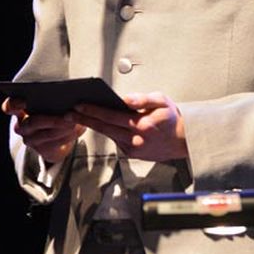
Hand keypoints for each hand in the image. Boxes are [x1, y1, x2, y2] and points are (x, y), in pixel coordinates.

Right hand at [3, 97, 84, 162]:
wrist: (57, 135)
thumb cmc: (53, 111)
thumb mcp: (51, 103)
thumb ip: (53, 98)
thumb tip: (69, 95)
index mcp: (19, 110)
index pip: (10, 107)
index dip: (14, 104)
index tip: (25, 101)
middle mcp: (21, 126)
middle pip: (31, 123)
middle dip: (50, 120)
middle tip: (66, 115)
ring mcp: (30, 140)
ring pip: (46, 135)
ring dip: (62, 128)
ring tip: (75, 122)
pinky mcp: (43, 150)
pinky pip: (55, 143)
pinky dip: (68, 135)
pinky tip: (77, 129)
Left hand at [70, 92, 186, 160]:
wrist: (185, 141)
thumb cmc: (172, 118)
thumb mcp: (161, 101)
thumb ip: (142, 99)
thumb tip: (124, 99)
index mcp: (142, 124)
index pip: (111, 116)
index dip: (93, 111)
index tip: (78, 106)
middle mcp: (135, 139)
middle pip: (104, 128)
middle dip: (84, 120)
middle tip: (68, 114)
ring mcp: (133, 149)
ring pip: (108, 135)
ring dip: (93, 126)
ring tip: (78, 116)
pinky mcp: (132, 154)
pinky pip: (115, 141)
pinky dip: (107, 132)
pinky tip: (98, 123)